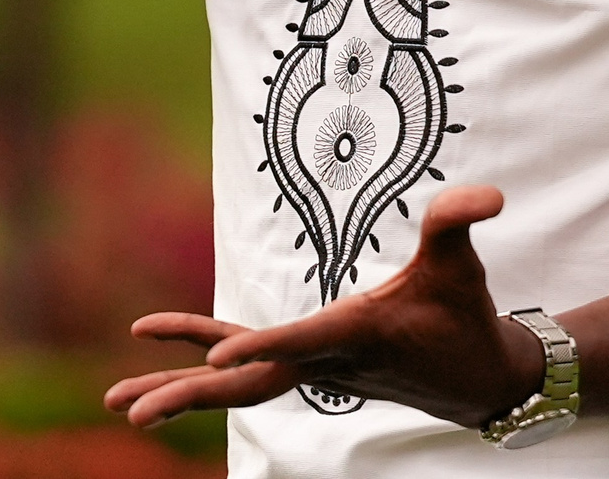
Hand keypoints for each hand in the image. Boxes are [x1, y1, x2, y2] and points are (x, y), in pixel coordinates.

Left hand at [104, 185, 545, 430]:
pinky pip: (247, 367)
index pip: (297, 343)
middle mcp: (323, 362)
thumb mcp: (462, 265)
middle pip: (246, 385)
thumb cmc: (464, 315)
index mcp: (353, 336)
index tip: (212, 364)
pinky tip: (174, 367)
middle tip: (130, 413)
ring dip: (178, 391)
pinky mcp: (309, 363)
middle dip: (188, 396)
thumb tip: (487, 196)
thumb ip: (459, 224)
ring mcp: (312, 368)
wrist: (477, 379)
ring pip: (236, 385)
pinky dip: (208, 364)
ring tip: (120, 405)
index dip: (257, 349)